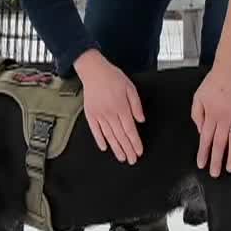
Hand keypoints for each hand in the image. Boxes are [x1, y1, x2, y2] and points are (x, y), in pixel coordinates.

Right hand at [74, 49, 144, 164]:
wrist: (93, 70)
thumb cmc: (112, 77)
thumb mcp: (130, 88)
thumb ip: (136, 105)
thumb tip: (140, 120)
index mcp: (121, 107)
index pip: (130, 130)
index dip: (135, 142)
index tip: (139, 151)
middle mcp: (110, 113)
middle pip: (120, 136)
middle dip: (127, 149)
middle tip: (132, 160)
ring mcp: (99, 115)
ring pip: (109, 136)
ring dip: (116, 148)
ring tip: (121, 157)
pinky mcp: (90, 114)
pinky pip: (95, 130)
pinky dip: (100, 140)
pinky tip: (104, 148)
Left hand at [191, 62, 230, 176]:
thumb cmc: (214, 81)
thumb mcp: (198, 96)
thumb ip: (197, 115)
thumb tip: (200, 131)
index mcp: (211, 115)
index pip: (205, 139)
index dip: (203, 153)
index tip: (202, 165)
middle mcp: (224, 118)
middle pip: (219, 143)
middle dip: (216, 160)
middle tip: (215, 174)